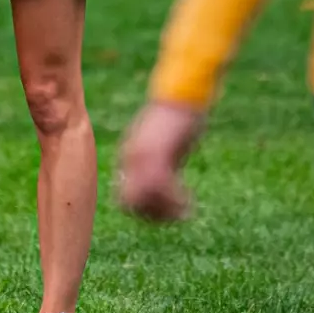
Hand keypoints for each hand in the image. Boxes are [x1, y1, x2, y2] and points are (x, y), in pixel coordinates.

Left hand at [118, 101, 204, 221]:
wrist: (182, 96)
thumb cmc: (177, 117)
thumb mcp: (162, 143)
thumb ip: (156, 161)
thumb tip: (161, 183)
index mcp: (128, 156)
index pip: (124, 195)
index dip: (143, 209)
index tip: (163, 212)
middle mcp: (130, 158)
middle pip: (129, 202)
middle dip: (151, 215)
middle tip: (174, 216)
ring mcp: (141, 157)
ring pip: (143, 199)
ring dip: (165, 211)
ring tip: (184, 212)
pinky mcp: (157, 155)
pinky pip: (160, 190)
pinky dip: (175, 202)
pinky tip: (189, 204)